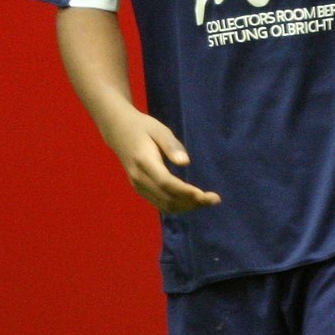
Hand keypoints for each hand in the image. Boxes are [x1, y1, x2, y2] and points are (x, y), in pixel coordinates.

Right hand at [102, 106, 220, 213]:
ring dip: (186, 207)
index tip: (204, 195)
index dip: (185, 192)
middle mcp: (139, 178)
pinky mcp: (140, 189)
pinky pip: (160, 204)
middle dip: (191, 202)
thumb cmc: (143, 127)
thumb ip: (172, 145)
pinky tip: (192, 201)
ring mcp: (138, 186)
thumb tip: (186, 162)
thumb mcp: (159, 130)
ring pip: (164, 205)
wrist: (119, 131)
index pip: (166, 183)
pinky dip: (178, 206)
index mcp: (144, 162)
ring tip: (207, 201)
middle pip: (167, 198)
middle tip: (214, 199)